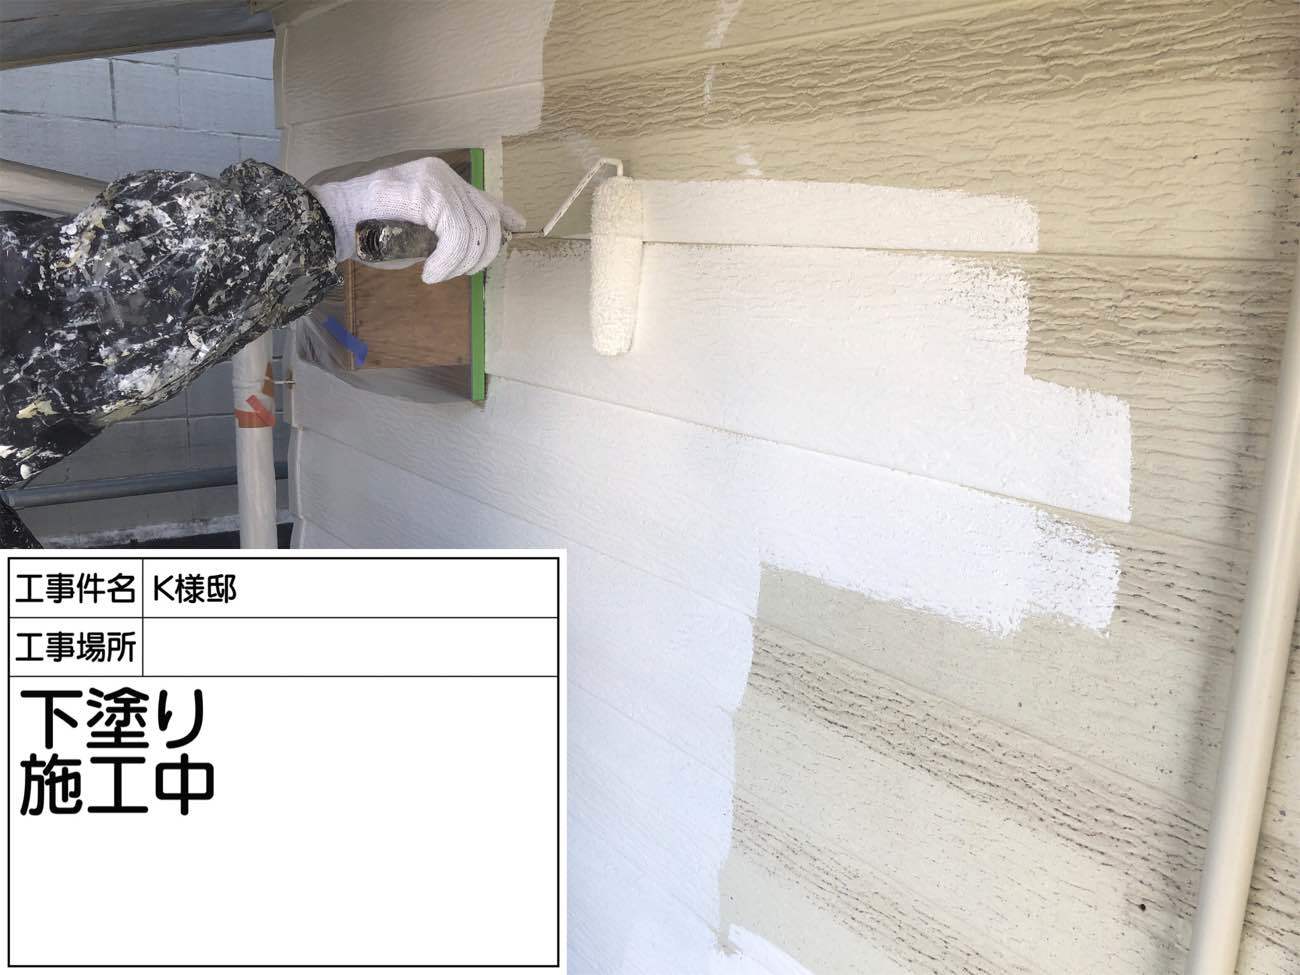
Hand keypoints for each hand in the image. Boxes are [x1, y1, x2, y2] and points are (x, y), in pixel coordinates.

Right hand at [310, 157, 524, 282]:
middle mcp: (443, 173)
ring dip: (460, 263)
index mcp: (441, 178)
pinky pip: (456, 233)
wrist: (331, 217)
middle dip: (481, 254)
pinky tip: (430, 273)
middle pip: (486, 218)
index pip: (483, 196)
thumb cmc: (366, 228)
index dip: (504, 213)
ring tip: (438, 274)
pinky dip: (447, 261)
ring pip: (474, 230)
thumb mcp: (415, 232)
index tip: (518, 225)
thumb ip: (443, 233)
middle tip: (460, 274)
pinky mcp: (427, 192)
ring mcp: (435, 179)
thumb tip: (470, 251)